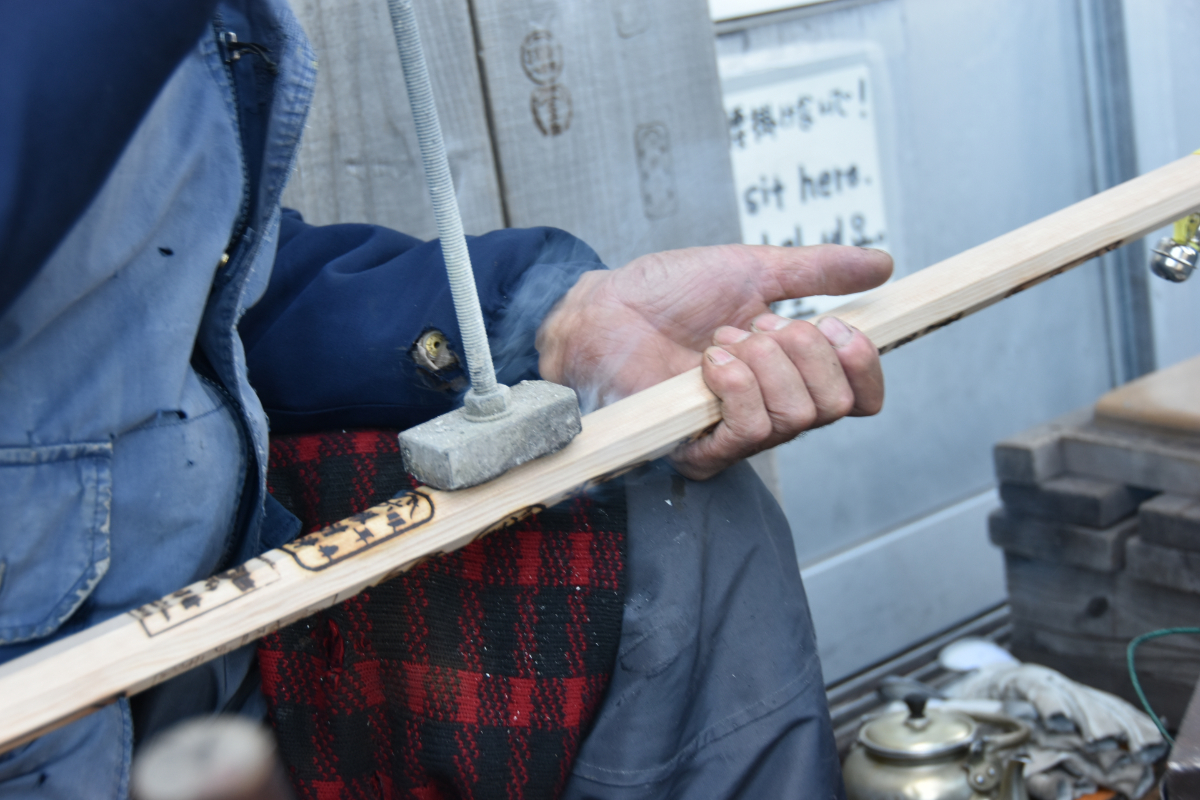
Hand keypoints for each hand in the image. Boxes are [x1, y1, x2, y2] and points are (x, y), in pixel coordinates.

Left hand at [536, 244, 891, 479]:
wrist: (608, 306)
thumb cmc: (669, 293)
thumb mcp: (755, 269)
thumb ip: (818, 270)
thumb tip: (883, 265)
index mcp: (793, 374)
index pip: (860, 398)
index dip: (862, 365)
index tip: (836, 325)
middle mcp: (774, 410)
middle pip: (835, 405)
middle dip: (803, 350)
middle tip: (758, 326)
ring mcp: (738, 435)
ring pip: (797, 415)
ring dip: (764, 362)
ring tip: (722, 341)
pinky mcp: (702, 451)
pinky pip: (752, 428)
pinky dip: (738, 384)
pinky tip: (710, 362)